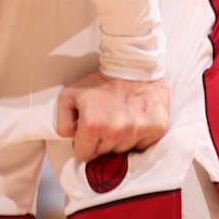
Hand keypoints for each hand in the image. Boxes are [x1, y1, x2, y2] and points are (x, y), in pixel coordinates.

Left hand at [54, 71, 169, 160]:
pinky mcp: (156, 128)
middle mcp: (117, 131)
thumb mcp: (70, 95)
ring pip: (124, 150)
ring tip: (121, 118)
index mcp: (93, 125)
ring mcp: (138, 130)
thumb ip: (62, 121)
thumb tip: (70, 139)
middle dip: (102, 140)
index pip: (84, 154)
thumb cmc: (102, 80)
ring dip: (120, 139)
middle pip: (104, 153)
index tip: (89, 131)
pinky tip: (135, 120)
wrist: (133, 63)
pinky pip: (143, 145)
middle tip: (106, 120)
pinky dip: (138, 136)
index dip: (84, 143)